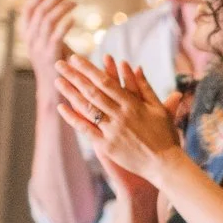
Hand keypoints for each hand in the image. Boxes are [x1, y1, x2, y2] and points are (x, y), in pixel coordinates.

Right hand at [22, 0, 80, 82]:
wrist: (54, 92)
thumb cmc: (57, 66)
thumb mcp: (50, 44)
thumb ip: (51, 29)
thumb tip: (58, 9)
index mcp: (28, 36)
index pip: (27, 11)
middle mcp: (30, 41)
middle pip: (39, 12)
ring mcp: (39, 49)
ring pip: (47, 21)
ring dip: (62, 8)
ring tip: (76, 0)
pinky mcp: (50, 57)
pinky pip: (56, 36)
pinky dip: (65, 25)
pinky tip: (75, 18)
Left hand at [52, 52, 182, 186]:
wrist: (164, 164)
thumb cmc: (164, 135)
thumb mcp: (158, 108)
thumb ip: (145, 87)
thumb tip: (135, 66)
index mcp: (133, 104)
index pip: (106, 81)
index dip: (89, 69)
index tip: (76, 58)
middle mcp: (121, 115)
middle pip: (93, 92)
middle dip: (74, 76)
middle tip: (59, 64)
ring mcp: (113, 131)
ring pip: (87, 108)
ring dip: (71, 93)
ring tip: (57, 81)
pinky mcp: (107, 146)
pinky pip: (87, 129)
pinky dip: (73, 118)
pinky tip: (61, 107)